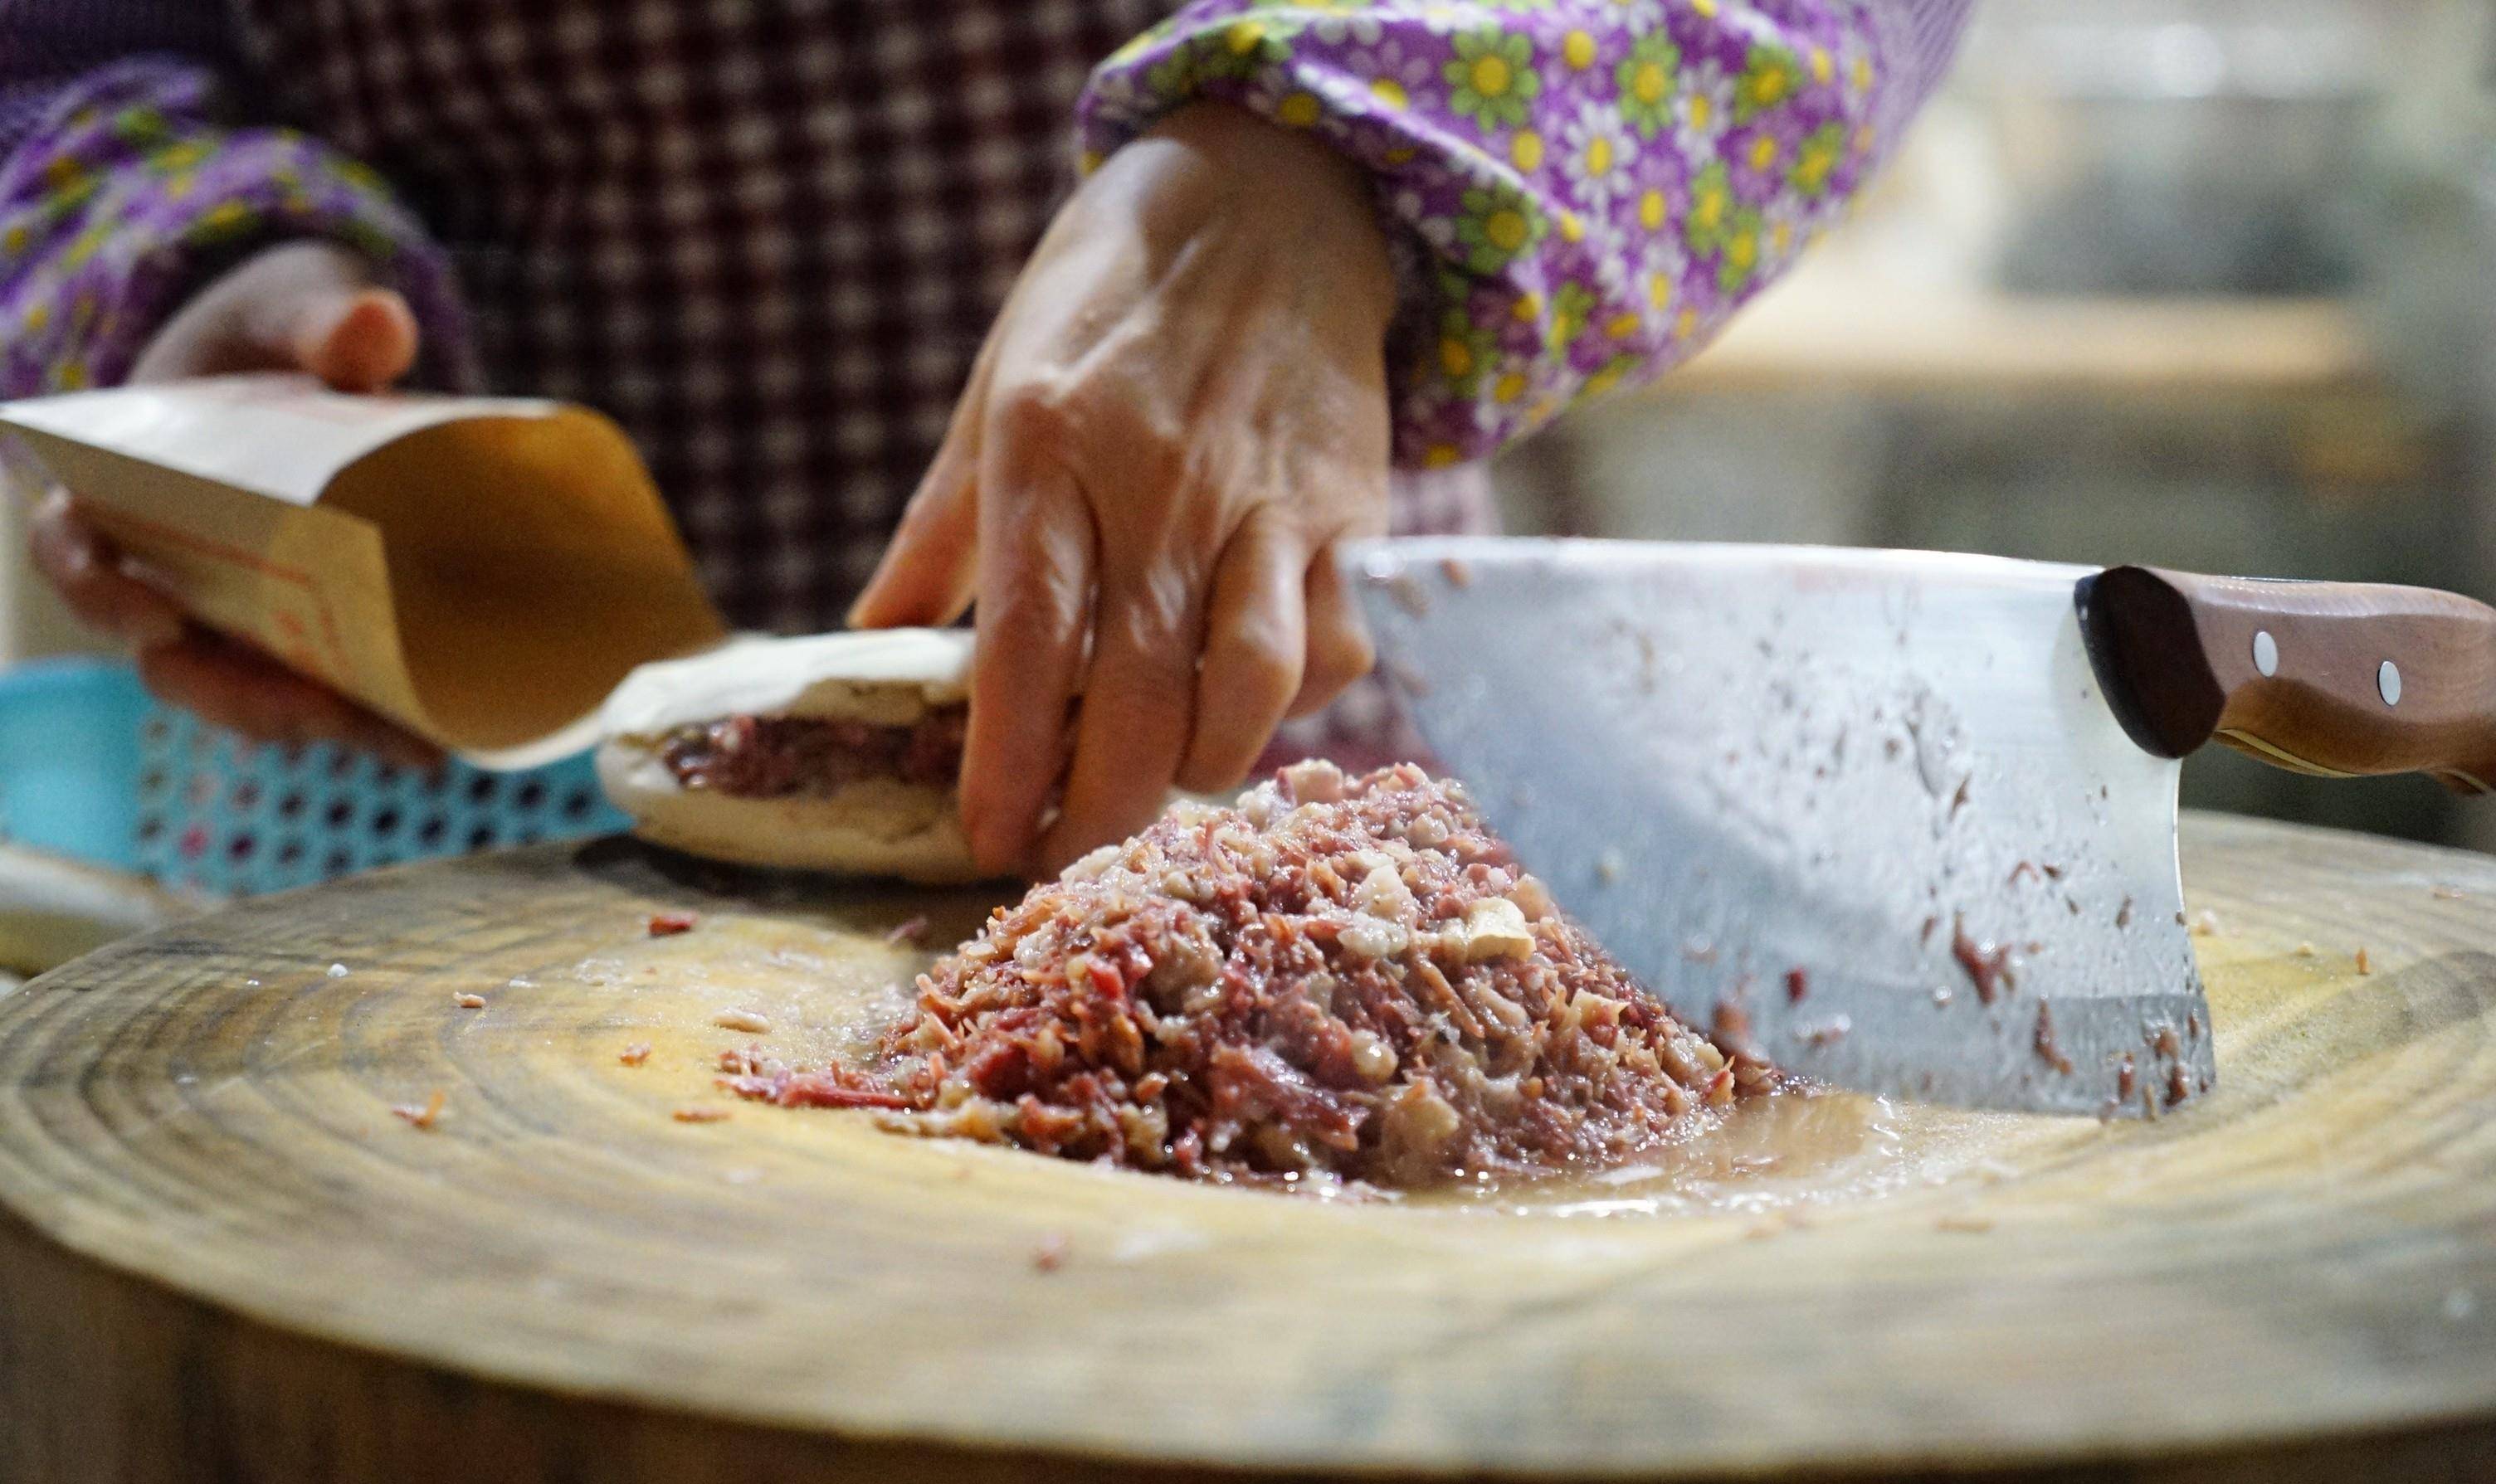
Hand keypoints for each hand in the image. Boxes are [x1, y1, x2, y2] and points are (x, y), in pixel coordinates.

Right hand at [29, 241, 442, 767]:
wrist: (311, 355)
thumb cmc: (273, 331)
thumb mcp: (289, 311)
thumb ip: (323, 320)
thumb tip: (376, 322)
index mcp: (121, 485)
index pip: (74, 549)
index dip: (97, 591)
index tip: (154, 617)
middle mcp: (165, 564)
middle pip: (167, 657)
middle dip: (233, 696)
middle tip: (310, 714)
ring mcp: (232, 603)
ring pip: (248, 689)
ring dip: (321, 724)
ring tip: (405, 743)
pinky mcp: (301, 622)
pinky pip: (320, 684)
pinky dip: (371, 717)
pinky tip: (442, 740)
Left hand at [851, 103, 1395, 873]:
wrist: (1274, 188)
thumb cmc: (1113, 295)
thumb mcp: (999, 383)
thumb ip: (942, 522)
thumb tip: (871, 637)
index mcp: (1048, 444)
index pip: (1025, 637)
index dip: (1006, 760)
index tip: (987, 841)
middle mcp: (1160, 479)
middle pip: (1137, 690)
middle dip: (1103, 805)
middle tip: (1068, 856)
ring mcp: (1264, 496)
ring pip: (1251, 683)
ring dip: (1203, 766)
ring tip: (1161, 786)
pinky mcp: (1349, 506)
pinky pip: (1335, 641)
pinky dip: (1298, 702)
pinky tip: (1253, 705)